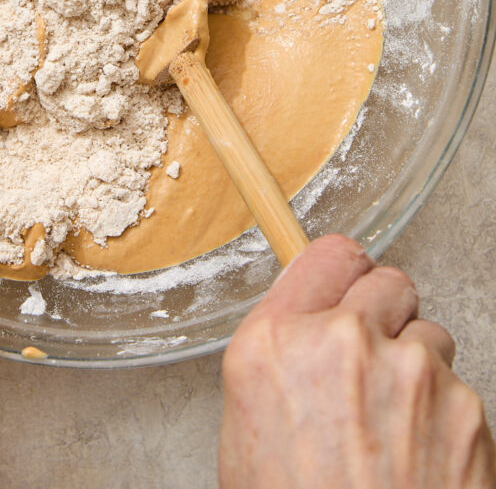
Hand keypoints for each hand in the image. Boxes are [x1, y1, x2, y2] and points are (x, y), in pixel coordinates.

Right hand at [219, 234, 495, 488]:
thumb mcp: (250, 427)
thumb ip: (284, 357)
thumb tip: (312, 324)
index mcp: (275, 344)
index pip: (328, 254)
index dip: (341, 275)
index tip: (347, 291)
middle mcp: (343, 341)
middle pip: (387, 281)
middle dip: (384, 317)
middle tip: (372, 366)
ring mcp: (410, 372)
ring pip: (429, 336)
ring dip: (417, 369)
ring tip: (394, 428)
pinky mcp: (465, 410)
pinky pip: (459, 389)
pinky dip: (445, 418)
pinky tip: (419, 461)